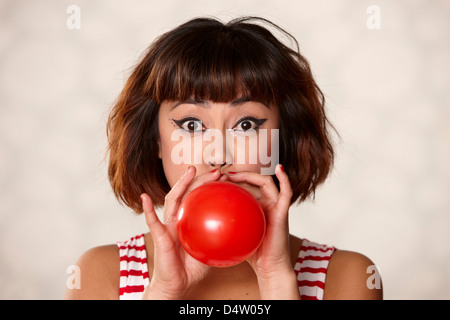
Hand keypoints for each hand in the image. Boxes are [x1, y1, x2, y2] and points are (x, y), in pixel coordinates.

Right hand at [140, 166, 220, 299]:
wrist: (177, 285)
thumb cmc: (191, 269)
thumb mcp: (210, 250)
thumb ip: (217, 238)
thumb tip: (239, 229)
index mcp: (189, 221)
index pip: (199, 199)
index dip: (210, 187)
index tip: (225, 178)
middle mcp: (177, 220)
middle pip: (188, 194)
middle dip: (201, 180)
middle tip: (217, 171)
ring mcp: (167, 226)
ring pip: (172, 200)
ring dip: (180, 184)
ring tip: (190, 171)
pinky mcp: (159, 237)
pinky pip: (152, 222)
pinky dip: (147, 209)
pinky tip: (144, 197)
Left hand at [227, 164, 300, 298]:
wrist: (270, 268)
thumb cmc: (252, 255)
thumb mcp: (234, 237)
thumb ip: (225, 226)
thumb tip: (200, 220)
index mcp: (256, 207)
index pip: (243, 187)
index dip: (230, 181)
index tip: (214, 181)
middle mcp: (266, 203)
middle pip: (252, 182)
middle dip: (237, 175)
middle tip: (219, 176)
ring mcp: (276, 206)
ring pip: (265, 182)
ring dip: (250, 175)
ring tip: (233, 174)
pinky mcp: (283, 211)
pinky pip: (286, 192)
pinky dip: (285, 179)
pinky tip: (279, 168)